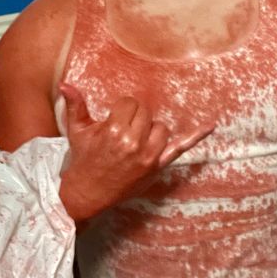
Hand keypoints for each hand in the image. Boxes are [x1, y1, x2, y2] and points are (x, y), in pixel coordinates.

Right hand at [58, 83, 213, 223]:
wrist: (87, 193)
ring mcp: (148, 156)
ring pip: (161, 128)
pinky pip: (180, 148)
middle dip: (136, 118)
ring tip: (137, 138)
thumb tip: (65, 84)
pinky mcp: (157, 166)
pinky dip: (196, 137)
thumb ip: (75, 106)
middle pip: (146, 114)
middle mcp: (133, 143)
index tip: (115, 118)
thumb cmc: (84, 159)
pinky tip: (210, 125)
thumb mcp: (77, 132)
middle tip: (124, 129)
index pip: (130, 104)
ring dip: (151, 130)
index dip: (122, 109)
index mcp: (114, 131)